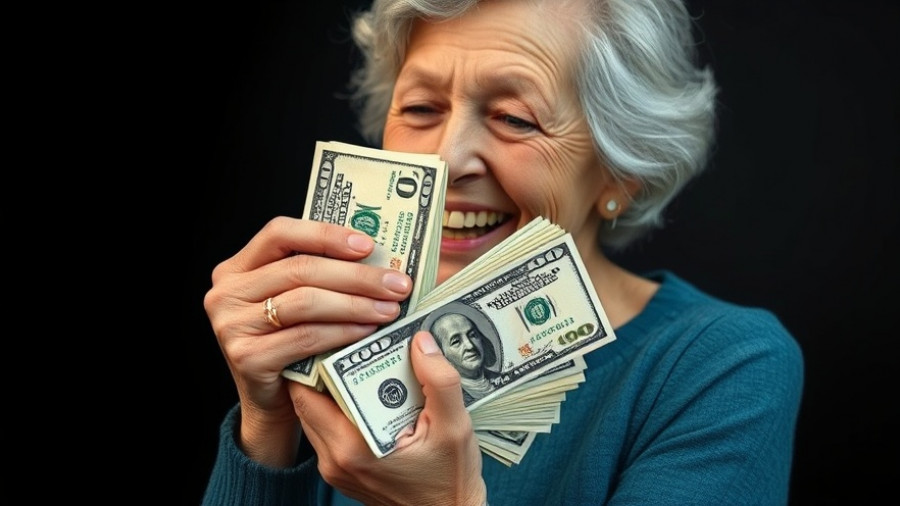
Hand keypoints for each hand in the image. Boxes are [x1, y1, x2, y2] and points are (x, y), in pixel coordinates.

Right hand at [204, 217, 411, 465]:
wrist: (270, 402)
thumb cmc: (289, 344)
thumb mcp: (293, 301)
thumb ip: (317, 276)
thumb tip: (378, 258)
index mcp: (237, 268)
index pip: (279, 233)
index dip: (326, 234)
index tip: (368, 245)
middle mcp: (226, 293)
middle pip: (300, 269)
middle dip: (356, 275)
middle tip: (397, 283)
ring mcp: (232, 326)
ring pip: (305, 302)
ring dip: (355, 303)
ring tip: (390, 308)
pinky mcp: (247, 358)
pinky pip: (307, 337)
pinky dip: (343, 332)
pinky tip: (368, 330)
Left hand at [290, 331, 486, 505]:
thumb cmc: (451, 479)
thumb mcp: (455, 427)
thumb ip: (439, 381)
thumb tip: (420, 339)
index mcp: (353, 447)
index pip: (311, 389)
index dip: (320, 354)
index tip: (342, 328)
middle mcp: (333, 458)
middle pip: (308, 396)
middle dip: (327, 363)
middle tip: (352, 334)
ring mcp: (334, 466)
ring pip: (315, 410)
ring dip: (332, 383)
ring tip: (360, 354)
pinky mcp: (341, 468)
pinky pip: (328, 425)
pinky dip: (341, 402)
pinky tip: (368, 385)